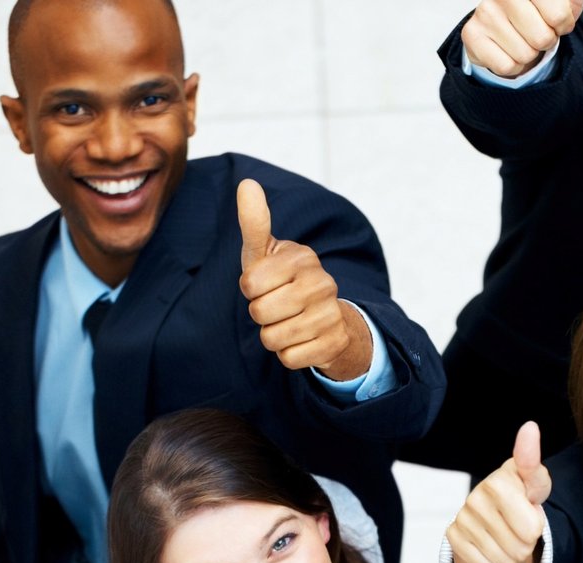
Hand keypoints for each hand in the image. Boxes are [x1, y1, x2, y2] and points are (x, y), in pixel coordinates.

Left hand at [237, 179, 370, 380]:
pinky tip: (301, 340)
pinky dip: (288, 354)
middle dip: (260, 315)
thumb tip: (247, 183)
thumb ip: (255, 222)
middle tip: (277, 306)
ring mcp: (331, 313)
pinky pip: (290, 358)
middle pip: (260, 313)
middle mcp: (322, 282)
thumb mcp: (265, 253)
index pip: (250, 284)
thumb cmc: (283, 281)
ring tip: (287, 323)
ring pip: (273, 338)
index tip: (265, 284)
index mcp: (302, 257)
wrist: (327, 318)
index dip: (251, 289)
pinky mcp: (335, 342)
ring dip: (273, 336)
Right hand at [445, 422, 551, 562]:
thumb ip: (534, 467)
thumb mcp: (535, 483)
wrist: (493, 515)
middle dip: (528, 541)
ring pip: (505, 558)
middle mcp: (477, 495)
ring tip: (508, 535)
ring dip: (512, 554)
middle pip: (523, 544)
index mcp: (499, 480)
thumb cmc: (520, 495)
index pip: (530, 526)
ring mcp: (463, 515)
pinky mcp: (453, 534)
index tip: (526, 484)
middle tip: (519, 526)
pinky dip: (493, 562)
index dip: (533, 524)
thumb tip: (528, 426)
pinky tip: (491, 546)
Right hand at [462, 0, 582, 77]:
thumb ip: (572, 2)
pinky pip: (507, 66)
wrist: (507, 23)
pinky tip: (508, 48)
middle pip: (542, 38)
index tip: (556, 20)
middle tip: (537, 31)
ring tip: (522, 38)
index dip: (564, 25)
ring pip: (525, 54)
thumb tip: (570, 7)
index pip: (559, 16)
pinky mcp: (472, 34)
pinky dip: (514, 65)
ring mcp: (485, 12)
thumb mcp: (564, 1)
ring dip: (530, 53)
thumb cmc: (540, 11)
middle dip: (546, 41)